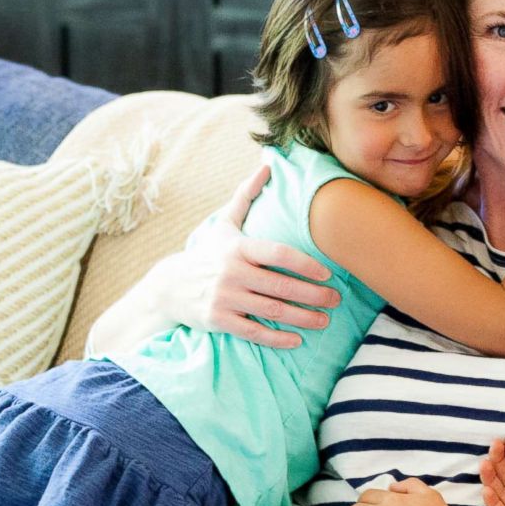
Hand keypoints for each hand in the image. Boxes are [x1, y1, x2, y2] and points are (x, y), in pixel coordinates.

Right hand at [167, 164, 339, 347]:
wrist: (169, 287)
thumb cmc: (207, 254)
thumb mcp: (224, 224)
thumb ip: (246, 196)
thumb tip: (266, 165)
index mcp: (238, 248)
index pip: (278, 254)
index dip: (306, 264)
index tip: (328, 273)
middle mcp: (231, 272)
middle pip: (281, 286)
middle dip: (313, 295)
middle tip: (336, 300)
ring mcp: (225, 297)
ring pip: (272, 310)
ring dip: (302, 318)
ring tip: (324, 321)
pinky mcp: (219, 320)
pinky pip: (253, 331)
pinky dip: (277, 338)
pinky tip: (297, 340)